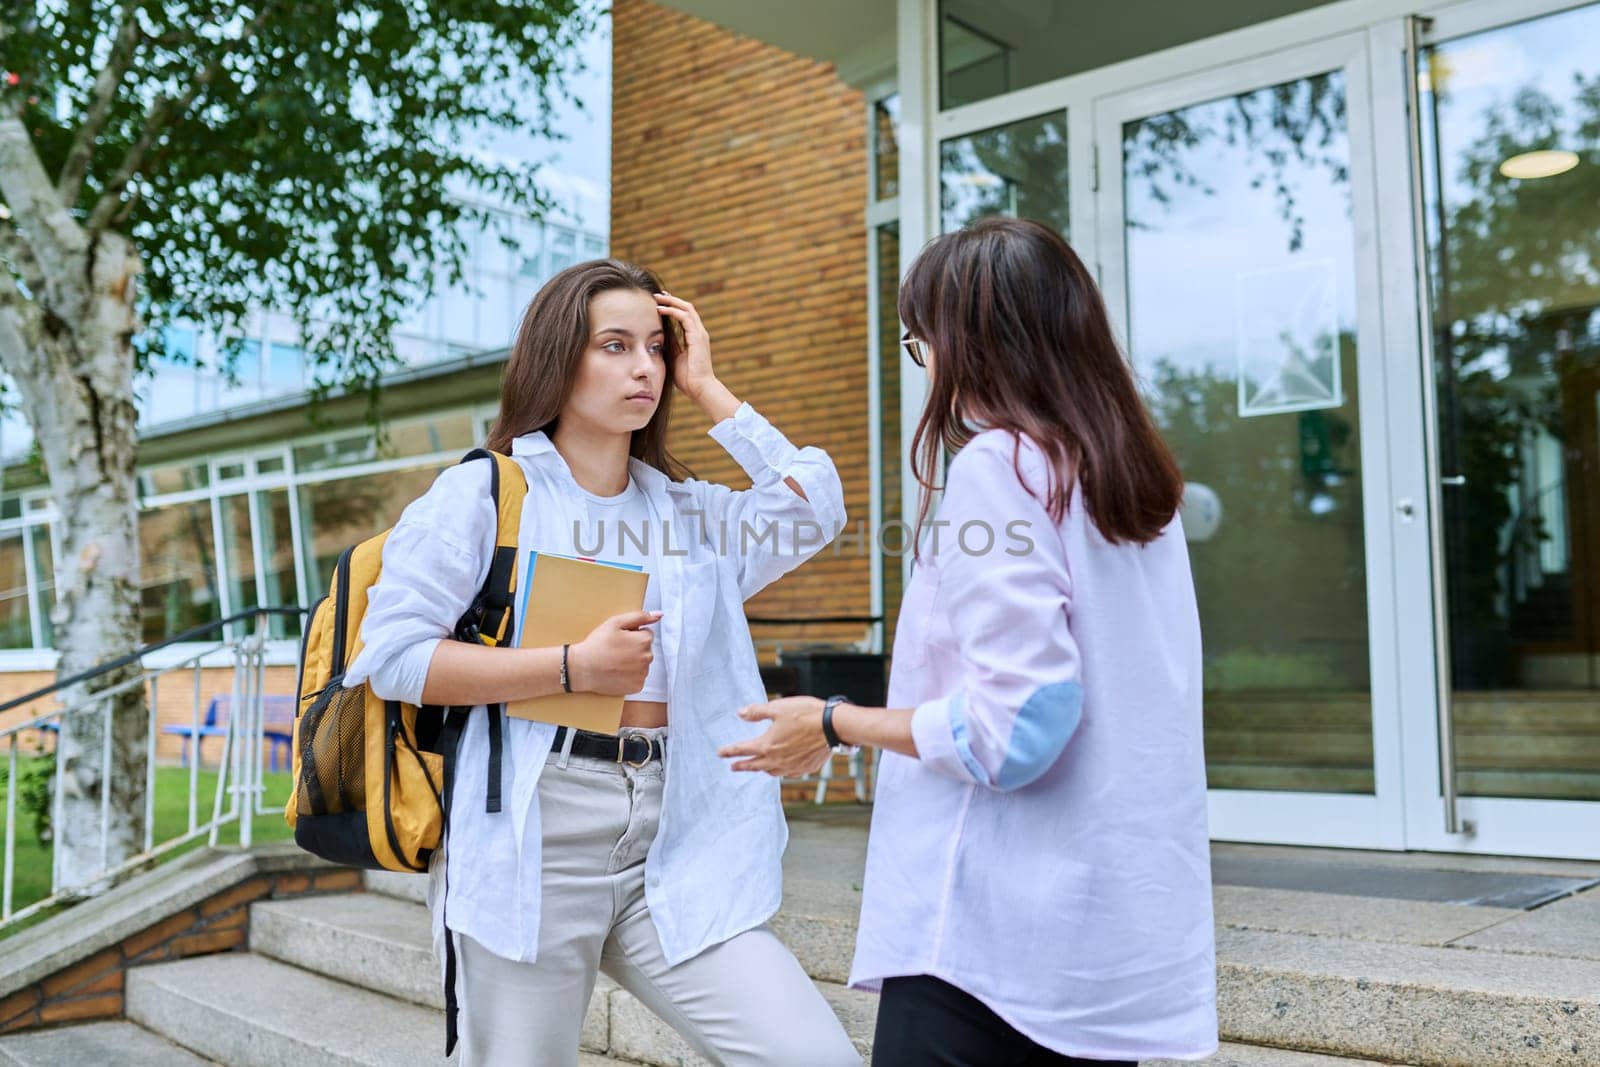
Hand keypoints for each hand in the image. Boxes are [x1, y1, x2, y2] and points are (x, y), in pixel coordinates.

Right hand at [570, 610, 660, 694]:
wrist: (582, 668)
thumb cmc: (597, 644)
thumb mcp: (615, 623)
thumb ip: (640, 617)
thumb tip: (659, 615)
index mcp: (644, 640)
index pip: (646, 634)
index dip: (632, 635)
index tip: (619, 639)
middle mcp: (648, 658)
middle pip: (646, 649)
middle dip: (634, 648)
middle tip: (615, 651)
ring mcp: (643, 674)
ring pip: (642, 664)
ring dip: (633, 662)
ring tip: (615, 662)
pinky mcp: (637, 686)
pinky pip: (637, 678)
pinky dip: (630, 676)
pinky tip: (617, 672)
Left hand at [655, 291, 715, 400]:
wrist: (700, 388)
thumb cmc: (688, 378)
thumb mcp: (675, 357)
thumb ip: (671, 345)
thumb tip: (659, 336)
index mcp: (695, 337)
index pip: (685, 315)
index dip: (673, 307)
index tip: (660, 302)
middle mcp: (699, 332)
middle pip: (687, 308)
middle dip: (672, 299)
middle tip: (657, 295)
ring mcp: (700, 334)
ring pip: (686, 308)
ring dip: (671, 301)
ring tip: (657, 298)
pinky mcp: (697, 337)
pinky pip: (684, 317)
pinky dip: (672, 311)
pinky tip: (660, 310)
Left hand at [717, 696, 832, 776]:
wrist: (832, 726)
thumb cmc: (805, 714)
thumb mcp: (777, 708)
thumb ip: (756, 712)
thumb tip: (740, 713)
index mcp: (766, 745)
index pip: (742, 749)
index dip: (729, 751)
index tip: (720, 753)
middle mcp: (776, 760)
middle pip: (754, 765)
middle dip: (742, 766)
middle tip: (733, 767)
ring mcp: (791, 766)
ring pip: (771, 771)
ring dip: (762, 769)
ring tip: (759, 766)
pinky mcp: (805, 768)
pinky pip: (788, 773)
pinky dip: (782, 770)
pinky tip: (783, 767)